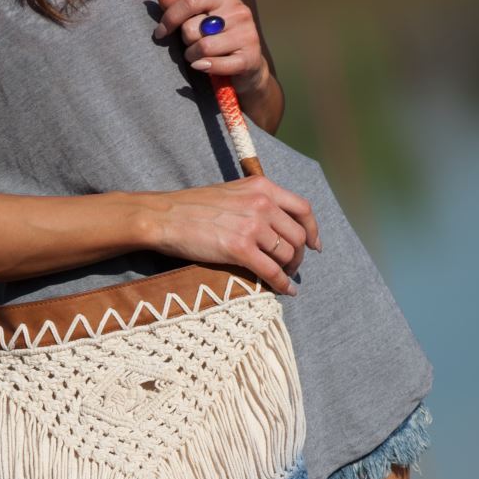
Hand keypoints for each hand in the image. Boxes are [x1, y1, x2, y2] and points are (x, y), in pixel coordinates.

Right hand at [145, 174, 320, 297]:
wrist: (164, 216)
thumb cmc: (192, 207)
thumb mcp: (231, 192)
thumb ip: (255, 201)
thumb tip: (274, 224)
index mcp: (262, 187)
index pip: (302, 209)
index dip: (313, 229)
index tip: (314, 244)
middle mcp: (262, 204)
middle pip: (298, 235)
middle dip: (299, 255)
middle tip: (292, 266)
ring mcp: (252, 226)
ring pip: (287, 254)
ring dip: (288, 269)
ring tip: (282, 276)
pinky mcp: (239, 249)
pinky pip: (271, 271)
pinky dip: (282, 284)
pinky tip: (285, 291)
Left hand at [153, 0, 264, 95]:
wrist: (247, 63)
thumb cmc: (218, 36)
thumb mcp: (200, 15)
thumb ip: (179, 3)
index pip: (190, 1)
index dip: (170, 18)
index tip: (160, 33)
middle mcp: (239, 10)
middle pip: (192, 28)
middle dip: (186, 41)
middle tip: (193, 44)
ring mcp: (246, 33)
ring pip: (203, 48)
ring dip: (193, 57)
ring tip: (198, 57)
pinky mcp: (249, 57)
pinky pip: (216, 64)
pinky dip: (205, 68)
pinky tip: (203, 67)